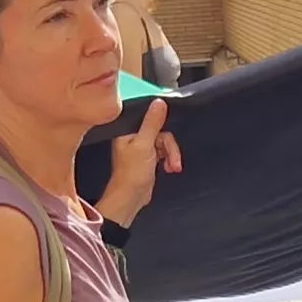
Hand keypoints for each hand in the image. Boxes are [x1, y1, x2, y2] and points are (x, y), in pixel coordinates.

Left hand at [97, 99, 178, 225]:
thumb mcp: (144, 145)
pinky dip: (170, 160)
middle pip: (161, 130)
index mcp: (127, 130)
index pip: (149, 117)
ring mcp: (141, 147)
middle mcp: (133, 136)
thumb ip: (152, 123)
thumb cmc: (132, 175)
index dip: (161, 124)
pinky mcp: (149, 157)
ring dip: (172, 155)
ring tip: (172, 167)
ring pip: (165, 142)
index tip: (168, 134)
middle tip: (173, 159)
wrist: (131, 199)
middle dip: (170, 146)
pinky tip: (170, 168)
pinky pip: (164, 151)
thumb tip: (160, 102)